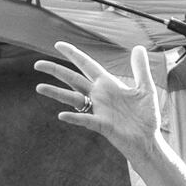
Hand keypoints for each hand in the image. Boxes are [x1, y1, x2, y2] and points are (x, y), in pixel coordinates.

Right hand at [32, 41, 158, 152]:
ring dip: (56, 92)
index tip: (58, 45)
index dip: (73, 54)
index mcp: (107, 84)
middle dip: (56, 70)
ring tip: (39, 87)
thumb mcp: (146, 89)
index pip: (86, 65)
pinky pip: (85, 119)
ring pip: (72, 98)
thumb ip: (140, 68)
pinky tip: (62, 115)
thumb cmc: (146, 117)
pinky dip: (74, 117)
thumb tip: (138, 47)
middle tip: (37, 64)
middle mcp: (99, 95)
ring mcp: (98, 110)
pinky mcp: (102, 125)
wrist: (148, 140)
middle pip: (73, 79)